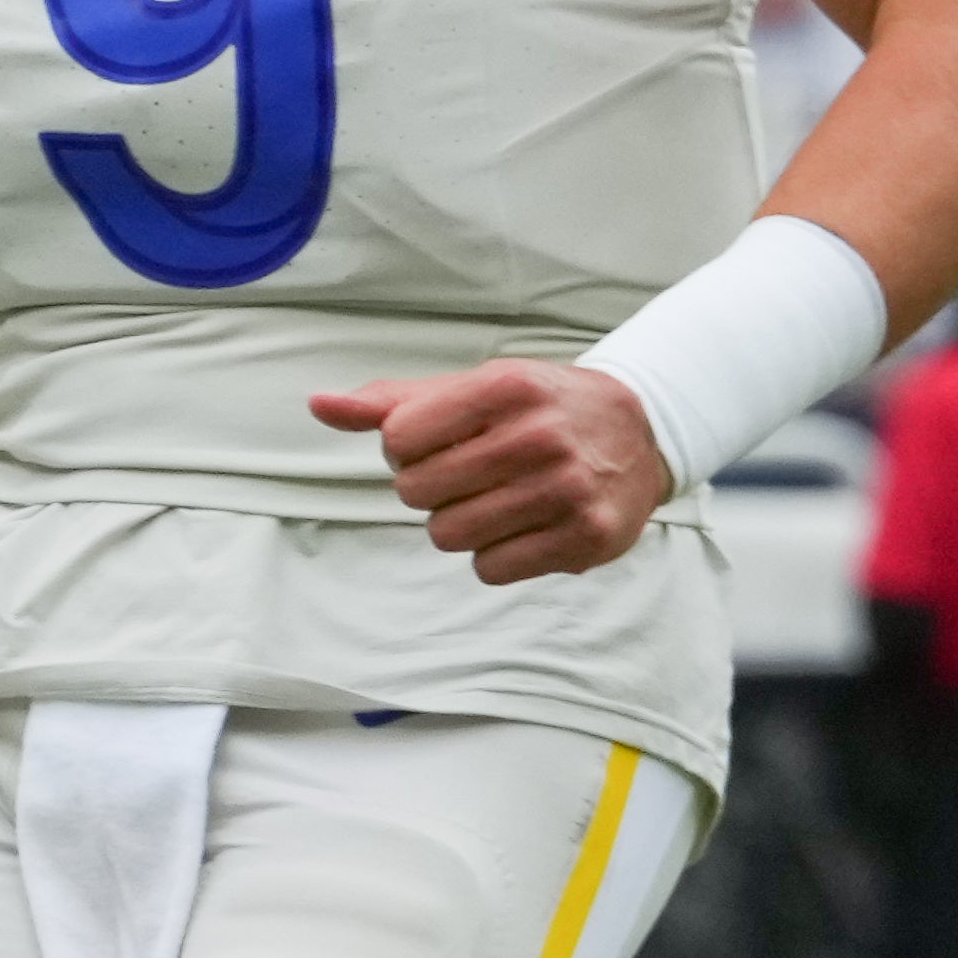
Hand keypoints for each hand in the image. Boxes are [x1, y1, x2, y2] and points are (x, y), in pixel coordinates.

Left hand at [305, 358, 674, 584]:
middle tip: (469, 474)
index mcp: (504, 388)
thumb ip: (389, 401)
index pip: (398, 439)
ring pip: (449, 535)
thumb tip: (318, 405)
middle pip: (417, 492)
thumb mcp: (468, 388)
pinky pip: (491, 569)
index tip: (437, 443)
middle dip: (429, 488)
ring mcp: (568, 490)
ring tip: (495, 499)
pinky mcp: (588, 537)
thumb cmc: (534, 407)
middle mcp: (540, 437)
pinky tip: (522, 525)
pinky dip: (494, 556)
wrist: (639, 430)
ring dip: (458, 524)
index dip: (404, 449)